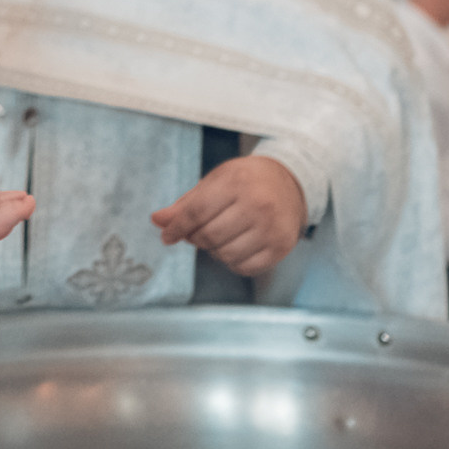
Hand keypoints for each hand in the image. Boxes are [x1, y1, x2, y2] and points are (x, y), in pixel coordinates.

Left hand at [150, 156, 305, 276]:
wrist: (290, 182)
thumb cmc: (246, 180)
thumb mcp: (216, 181)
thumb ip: (186, 203)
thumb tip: (158, 221)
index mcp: (237, 182)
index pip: (196, 212)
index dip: (177, 228)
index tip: (167, 236)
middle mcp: (258, 205)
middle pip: (209, 236)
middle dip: (196, 238)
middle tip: (197, 232)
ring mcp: (272, 228)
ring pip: (225, 255)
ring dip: (214, 250)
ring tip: (220, 236)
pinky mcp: (281, 247)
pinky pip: (244, 267)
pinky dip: (233, 261)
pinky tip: (236, 245)